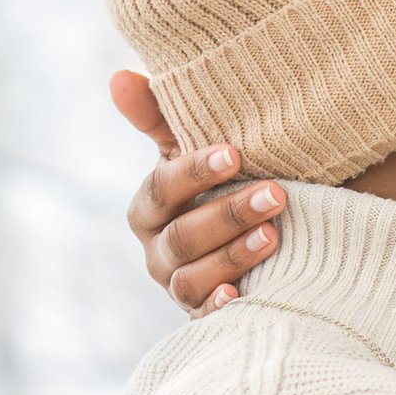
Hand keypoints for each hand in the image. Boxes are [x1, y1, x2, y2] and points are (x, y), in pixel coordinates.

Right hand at [112, 71, 286, 310]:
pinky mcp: (204, 315)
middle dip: (228, 214)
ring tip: (275, 235)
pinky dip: (219, 307)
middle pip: (181, 237)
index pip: (161, 190)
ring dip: (234, 255)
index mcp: (149, 208)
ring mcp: (179, 286)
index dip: (194, 173)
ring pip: (192, 277)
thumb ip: (159, 117)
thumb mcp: (192, 149)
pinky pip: (204, 317)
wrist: (260, 234)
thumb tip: (119, 77)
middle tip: (277, 194)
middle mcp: (158, 251)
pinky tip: (242, 296)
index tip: (235, 153)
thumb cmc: (222, 183)